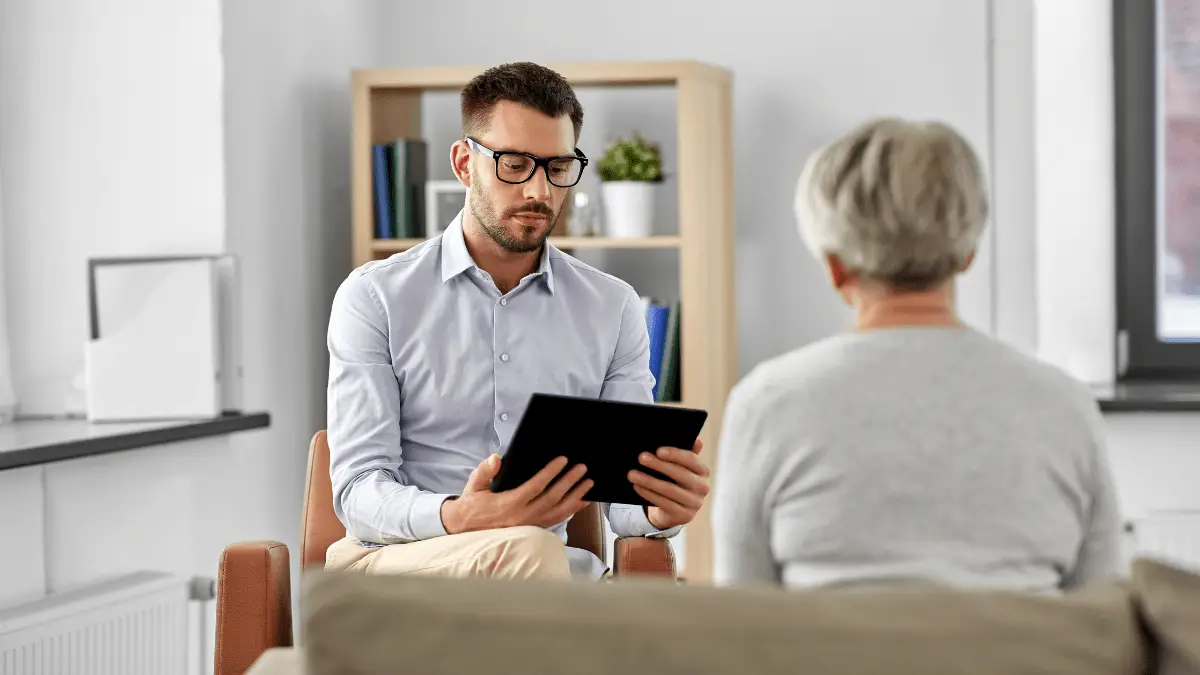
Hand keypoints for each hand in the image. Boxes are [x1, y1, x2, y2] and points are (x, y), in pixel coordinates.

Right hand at [440, 453, 593, 534]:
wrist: (466, 527)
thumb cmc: (473, 503)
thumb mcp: (474, 484)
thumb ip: (485, 470)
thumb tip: (496, 458)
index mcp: (509, 503)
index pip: (535, 486)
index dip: (550, 472)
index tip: (563, 460)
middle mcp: (522, 516)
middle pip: (552, 498)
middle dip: (569, 482)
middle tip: (582, 468)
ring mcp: (530, 524)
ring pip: (558, 511)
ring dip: (575, 496)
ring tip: (588, 483)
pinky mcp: (533, 528)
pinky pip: (556, 520)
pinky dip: (571, 510)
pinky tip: (582, 501)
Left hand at [628, 439, 708, 529]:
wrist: (672, 510)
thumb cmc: (674, 481)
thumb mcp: (680, 467)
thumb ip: (685, 453)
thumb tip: (696, 440)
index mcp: (703, 471)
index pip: (691, 460)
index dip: (675, 454)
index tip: (658, 450)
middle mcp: (703, 487)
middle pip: (680, 474)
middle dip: (659, 465)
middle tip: (641, 457)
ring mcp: (695, 503)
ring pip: (669, 489)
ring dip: (649, 480)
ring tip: (632, 474)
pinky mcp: (684, 515)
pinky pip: (664, 503)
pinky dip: (649, 494)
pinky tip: (637, 487)